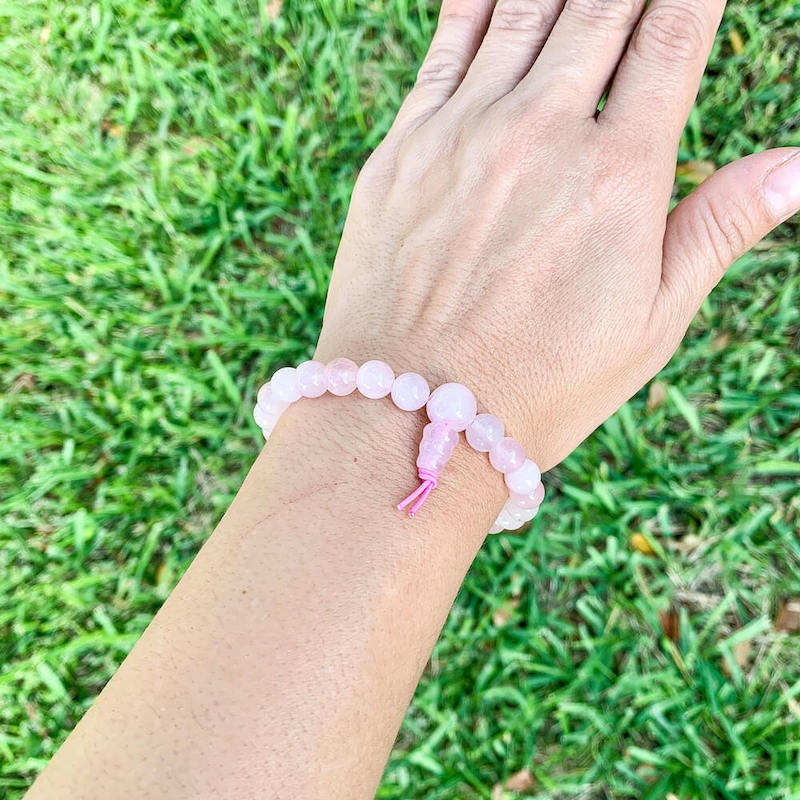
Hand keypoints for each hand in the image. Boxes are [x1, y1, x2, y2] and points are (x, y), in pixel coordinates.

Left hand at [317, 0, 799, 470]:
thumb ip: (719, 228)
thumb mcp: (651, 324)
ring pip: (524, 10)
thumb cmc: (540, 383)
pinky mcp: (403, 148)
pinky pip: (448, 43)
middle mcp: (541, 134)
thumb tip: (797, 163)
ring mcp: (463, 134)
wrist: (411, 416)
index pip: (675, 35)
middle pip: (602, 7)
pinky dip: (481, 1)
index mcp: (618, 176)